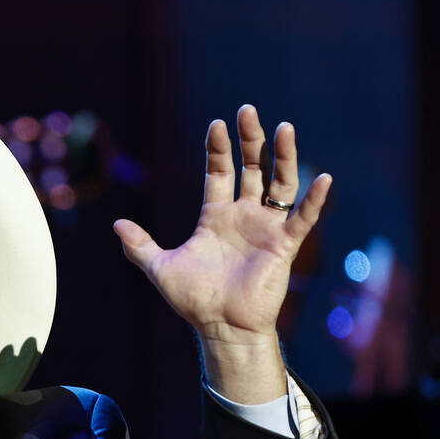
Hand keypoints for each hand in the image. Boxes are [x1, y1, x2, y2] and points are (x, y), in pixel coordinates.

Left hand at [113, 105, 331, 402]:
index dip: (218, 149)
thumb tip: (116, 225)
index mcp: (216, 216)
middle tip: (247, 111)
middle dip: (250, 141)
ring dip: (283, 157)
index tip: (217, 124)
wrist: (220, 327)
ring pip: (279, 184)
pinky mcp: (283, 246)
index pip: (220, 172)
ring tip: (285, 128)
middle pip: (251, 169)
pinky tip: (323, 178)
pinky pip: (303, 219)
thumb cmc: (194, 300)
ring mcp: (265, 228)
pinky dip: (315, 200)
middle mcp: (243, 216)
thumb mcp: (160, 268)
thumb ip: (140, 246)